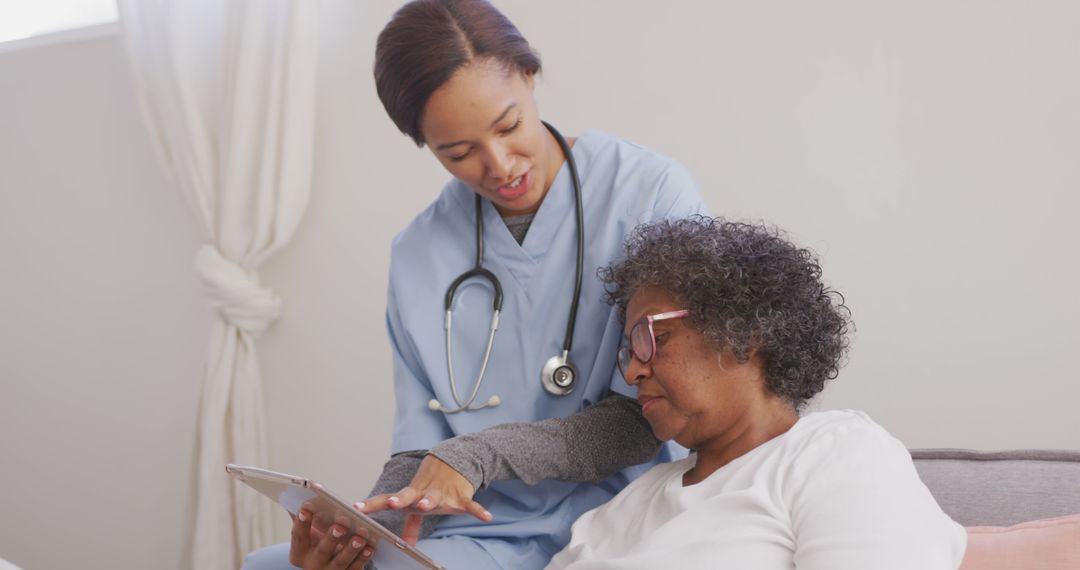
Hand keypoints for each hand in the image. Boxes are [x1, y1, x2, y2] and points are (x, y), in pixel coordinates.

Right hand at [289, 504, 374, 568]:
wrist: (327, 566)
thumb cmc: (317, 541)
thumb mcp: (307, 531)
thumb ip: (302, 516)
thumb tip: (293, 492)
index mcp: (299, 552)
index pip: (298, 536)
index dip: (302, 522)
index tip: (306, 508)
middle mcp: (312, 565)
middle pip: (322, 551)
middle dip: (332, 537)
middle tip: (341, 525)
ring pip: (340, 562)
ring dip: (351, 549)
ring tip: (360, 536)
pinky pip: (354, 568)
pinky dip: (363, 558)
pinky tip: (369, 546)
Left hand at [358, 454, 492, 544]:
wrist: (454, 460)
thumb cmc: (431, 486)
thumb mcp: (419, 503)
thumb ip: (412, 524)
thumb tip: (405, 543)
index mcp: (410, 496)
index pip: (386, 499)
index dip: (370, 504)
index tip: (355, 507)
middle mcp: (422, 493)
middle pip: (408, 495)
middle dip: (400, 499)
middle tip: (392, 503)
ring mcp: (441, 493)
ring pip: (435, 497)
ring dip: (430, 501)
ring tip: (426, 506)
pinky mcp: (460, 495)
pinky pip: (470, 504)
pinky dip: (478, 510)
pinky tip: (486, 517)